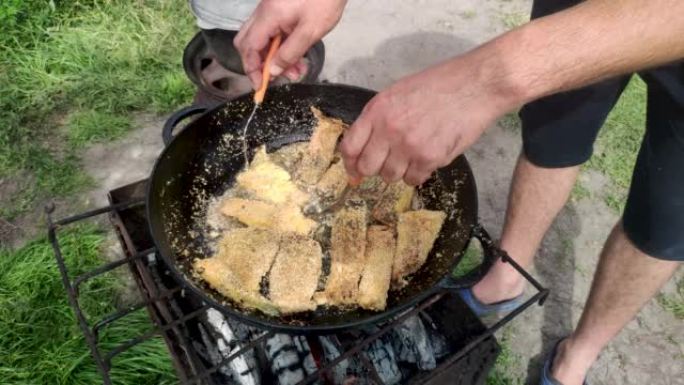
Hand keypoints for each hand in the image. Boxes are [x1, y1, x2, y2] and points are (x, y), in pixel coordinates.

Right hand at [234, 0, 346, 87]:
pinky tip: (297, 56)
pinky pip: (272, 32)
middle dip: (260, 63)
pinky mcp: (279, 10)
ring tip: (296, 70)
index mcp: (268, 16)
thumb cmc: (324, 1)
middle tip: (278, 77)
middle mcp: (263, 12)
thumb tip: (272, 71)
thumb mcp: (310, 32)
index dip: (252, 69)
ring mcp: (270, 10)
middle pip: (247, 42)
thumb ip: (290, 53)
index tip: (261, 86)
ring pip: (260, 39)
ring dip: (273, 57)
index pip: (249, 47)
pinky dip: (280, 47)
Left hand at [340, 54, 515, 185]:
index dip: (350, 163)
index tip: (354, 170)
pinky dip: (418, 173)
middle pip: (368, 167)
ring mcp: (409, 146)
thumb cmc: (439, 86)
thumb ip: (378, 119)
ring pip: (390, 176)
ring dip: (399, 170)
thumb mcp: (398, 93)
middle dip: (375, 168)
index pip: (350, 147)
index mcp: (377, 110)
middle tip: (387, 162)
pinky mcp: (430, 158)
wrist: (475, 86)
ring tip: (413, 154)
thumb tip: (363, 147)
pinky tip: (427, 157)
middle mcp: (389, 129)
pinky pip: (414, 179)